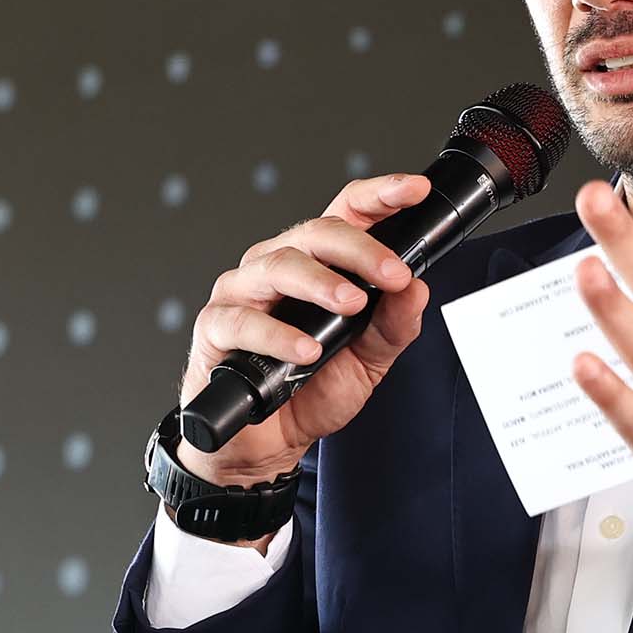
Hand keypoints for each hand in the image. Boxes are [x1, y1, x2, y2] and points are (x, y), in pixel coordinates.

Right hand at [176, 173, 434, 489]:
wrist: (266, 442)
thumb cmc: (311, 389)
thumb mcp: (369, 360)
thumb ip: (394, 325)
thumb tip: (417, 289)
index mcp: (316, 263)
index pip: (346, 213)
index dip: (380, 195)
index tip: (414, 190)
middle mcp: (277, 266)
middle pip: (315, 232)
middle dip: (360, 249)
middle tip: (394, 275)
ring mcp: (242, 292)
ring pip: (278, 264)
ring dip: (319, 283)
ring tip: (351, 305)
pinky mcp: (215, 327)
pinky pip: (243, 320)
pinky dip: (278, 335)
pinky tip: (306, 351)